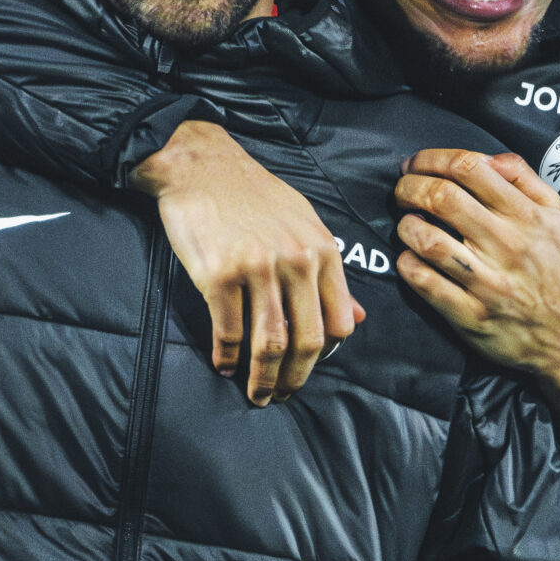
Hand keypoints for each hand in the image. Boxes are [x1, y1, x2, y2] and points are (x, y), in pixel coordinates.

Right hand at [132, 121, 364, 405]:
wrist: (201, 165)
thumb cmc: (252, 195)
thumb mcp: (304, 224)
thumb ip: (331, 272)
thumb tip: (358, 318)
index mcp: (322, 250)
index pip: (339, 322)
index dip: (327, 356)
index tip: (309, 368)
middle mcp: (296, 261)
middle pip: (307, 340)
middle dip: (296, 378)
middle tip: (282, 395)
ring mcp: (257, 268)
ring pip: (269, 343)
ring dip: (263, 379)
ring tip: (256, 394)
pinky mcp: (219, 274)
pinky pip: (228, 331)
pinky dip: (227, 357)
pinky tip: (224, 364)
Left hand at [393, 150, 559, 420]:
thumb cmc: (555, 267)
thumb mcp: (555, 214)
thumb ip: (524, 177)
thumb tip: (488, 158)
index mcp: (526, 215)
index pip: (469, 167)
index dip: (432, 159)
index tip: (416, 164)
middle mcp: (507, 244)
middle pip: (442, 197)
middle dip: (410, 187)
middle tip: (402, 191)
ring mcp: (488, 281)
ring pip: (428, 239)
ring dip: (406, 225)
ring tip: (407, 224)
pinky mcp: (471, 314)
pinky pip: (424, 281)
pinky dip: (407, 263)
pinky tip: (410, 257)